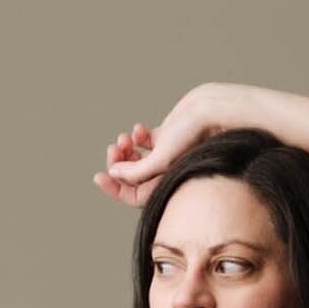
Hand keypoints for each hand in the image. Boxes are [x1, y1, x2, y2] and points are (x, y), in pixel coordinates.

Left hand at [91, 86, 226, 209]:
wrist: (210, 112)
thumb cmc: (192, 136)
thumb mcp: (162, 158)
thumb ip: (136, 171)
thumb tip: (113, 173)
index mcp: (167, 184)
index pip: (134, 195)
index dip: (114, 188)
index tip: (98, 176)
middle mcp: (165, 173)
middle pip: (132, 177)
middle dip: (118, 163)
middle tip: (113, 149)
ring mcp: (165, 155)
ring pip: (136, 158)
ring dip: (125, 149)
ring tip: (124, 138)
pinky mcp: (166, 138)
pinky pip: (144, 142)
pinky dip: (137, 137)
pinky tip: (138, 129)